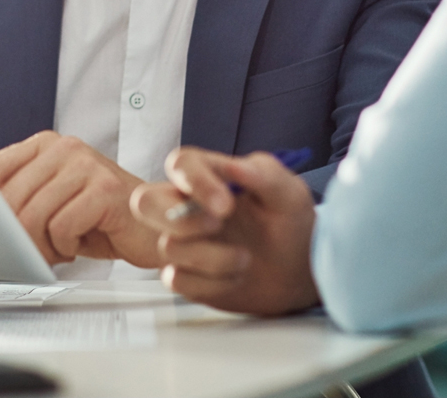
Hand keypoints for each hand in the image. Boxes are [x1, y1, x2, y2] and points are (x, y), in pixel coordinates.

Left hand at [0, 131, 173, 266]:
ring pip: (34, 216)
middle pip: (10, 200)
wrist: (155, 224)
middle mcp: (66, 147)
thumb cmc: (101, 218)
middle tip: (37, 249)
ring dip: (43, 246)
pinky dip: (67, 246)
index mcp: (47, 144)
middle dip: (17, 236)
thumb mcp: (51, 201)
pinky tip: (80, 243)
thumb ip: (18, 196)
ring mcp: (88, 165)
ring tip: (61, 247)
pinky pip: (62, 227)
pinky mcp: (106, 190)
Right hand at [130, 146, 319, 315]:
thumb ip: (264, 175)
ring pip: (167, 247)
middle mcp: (189, 205)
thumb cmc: (292, 221)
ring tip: (246, 258)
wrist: (301, 270)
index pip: (182, 163)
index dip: (194, 182)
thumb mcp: (289, 193)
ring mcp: (185, 241)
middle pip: (145, 202)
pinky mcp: (186, 274)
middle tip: (218, 226)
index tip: (226, 205)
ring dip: (212, 257)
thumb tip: (234, 166)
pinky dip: (209, 283)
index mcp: (212, 175)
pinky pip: (175, 279)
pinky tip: (235, 277)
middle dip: (175, 219)